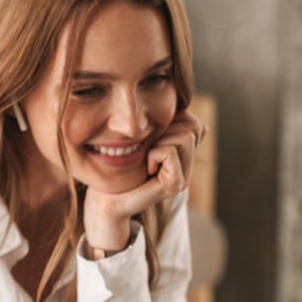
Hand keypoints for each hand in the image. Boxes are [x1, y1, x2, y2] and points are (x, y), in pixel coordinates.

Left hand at [83, 110, 205, 250]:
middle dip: (165, 131)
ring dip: (158, 143)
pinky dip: (153, 155)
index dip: (171, 122)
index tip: (151, 140)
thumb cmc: (118, 164)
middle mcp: (188, 167)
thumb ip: (163, 123)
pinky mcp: (175, 185)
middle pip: (193, 127)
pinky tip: (145, 169)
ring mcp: (184, 178)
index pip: (195, 124)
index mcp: (184, 156)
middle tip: (147, 151)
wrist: (105, 197)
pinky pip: (169, 152)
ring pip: (184, 137)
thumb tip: (179, 105)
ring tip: (146, 160)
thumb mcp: (144, 137)